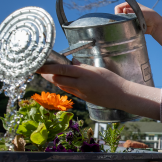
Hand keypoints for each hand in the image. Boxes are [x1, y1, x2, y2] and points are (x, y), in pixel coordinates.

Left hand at [37, 61, 160, 118]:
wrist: (122, 96)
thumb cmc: (112, 81)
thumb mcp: (98, 70)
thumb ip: (83, 67)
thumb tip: (71, 62)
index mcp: (85, 74)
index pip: (62, 69)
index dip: (48, 67)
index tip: (39, 65)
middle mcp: (81, 84)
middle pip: (58, 79)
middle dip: (48, 74)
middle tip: (41, 69)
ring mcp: (82, 93)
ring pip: (62, 86)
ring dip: (55, 80)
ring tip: (49, 74)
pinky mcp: (83, 99)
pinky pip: (70, 91)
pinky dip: (65, 85)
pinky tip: (63, 82)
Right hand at [115, 2, 161, 49]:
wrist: (156, 25)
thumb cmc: (150, 16)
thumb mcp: (141, 12)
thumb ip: (132, 11)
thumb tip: (124, 10)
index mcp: (131, 5)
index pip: (119, 7)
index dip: (118, 12)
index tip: (120, 18)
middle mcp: (129, 11)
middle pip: (119, 15)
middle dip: (120, 18)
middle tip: (124, 23)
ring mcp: (130, 18)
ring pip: (122, 21)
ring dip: (123, 23)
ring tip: (128, 26)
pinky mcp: (132, 25)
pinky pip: (125, 26)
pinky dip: (126, 27)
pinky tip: (129, 29)